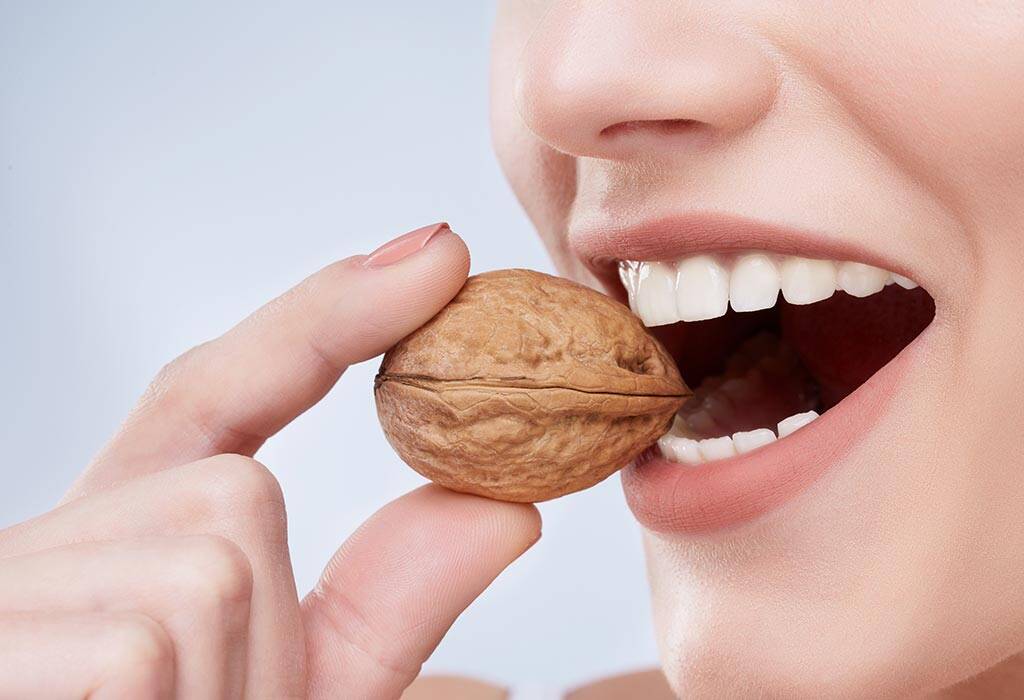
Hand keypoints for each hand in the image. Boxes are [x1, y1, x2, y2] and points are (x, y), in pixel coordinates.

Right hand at [0, 225, 540, 698]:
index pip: (218, 398)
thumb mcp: (293, 697)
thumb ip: (384, 604)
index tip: (439, 255)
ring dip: (226, 679)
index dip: (326, 317)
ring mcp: (13, 587)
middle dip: (261, 625)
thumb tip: (506, 505)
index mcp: (116, 552)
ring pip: (210, 557)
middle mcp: (44, 543)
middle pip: (236, 494)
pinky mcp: (2, 638)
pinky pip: (155, 634)